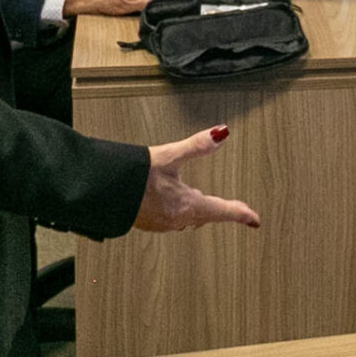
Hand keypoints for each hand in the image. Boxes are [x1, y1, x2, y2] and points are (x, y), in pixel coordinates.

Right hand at [134, 125, 259, 232]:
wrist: (100, 190)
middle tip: (235, 210)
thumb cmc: (133, 175)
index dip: (241, 214)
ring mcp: (161, 224)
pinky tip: (174, 204)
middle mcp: (176, 219)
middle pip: (206, 216)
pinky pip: (173, 220)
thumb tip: (222, 133)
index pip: (221, 211)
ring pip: (189, 220)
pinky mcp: (148, 222)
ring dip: (200, 212)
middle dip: (221, 212)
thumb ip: (197, 146)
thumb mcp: (169, 155)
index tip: (255, 219)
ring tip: (207, 206)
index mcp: (186, 205)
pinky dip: (181, 212)